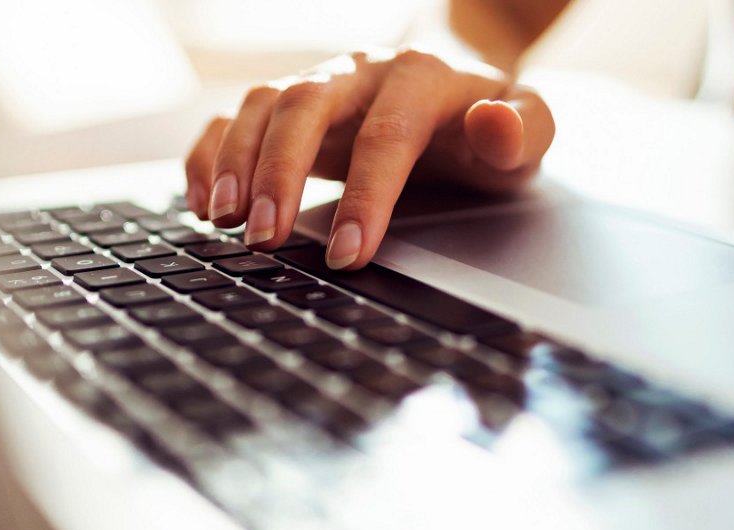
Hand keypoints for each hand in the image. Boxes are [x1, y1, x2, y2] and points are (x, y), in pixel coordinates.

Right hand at [184, 48, 553, 269]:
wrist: (461, 91)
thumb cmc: (491, 125)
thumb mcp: (531, 130)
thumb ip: (526, 129)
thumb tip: (494, 126)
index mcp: (423, 76)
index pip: (387, 133)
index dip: (367, 195)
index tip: (351, 254)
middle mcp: (362, 71)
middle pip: (305, 104)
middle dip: (280, 172)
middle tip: (266, 238)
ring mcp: (320, 83)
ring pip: (262, 103)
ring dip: (236, 161)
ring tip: (224, 222)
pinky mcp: (289, 106)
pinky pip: (234, 116)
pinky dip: (209, 154)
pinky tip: (202, 202)